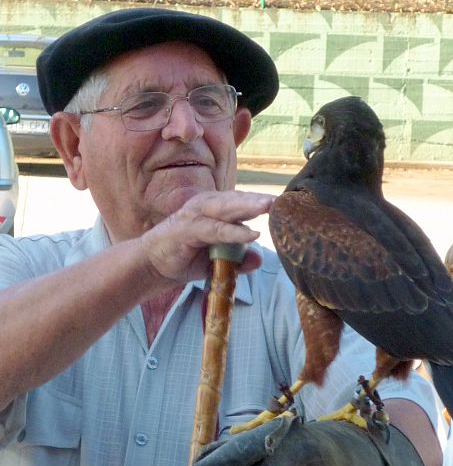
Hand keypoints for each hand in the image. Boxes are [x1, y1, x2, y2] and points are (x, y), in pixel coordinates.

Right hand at [141, 190, 273, 283]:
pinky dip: (233, 232)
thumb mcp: (217, 260)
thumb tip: (259, 258)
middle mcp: (206, 206)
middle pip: (237, 200)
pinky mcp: (187, 229)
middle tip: (281, 200)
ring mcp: (195, 215)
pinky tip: (251, 234)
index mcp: (214, 208)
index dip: (261, 202)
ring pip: (227, 209)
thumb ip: (238, 258)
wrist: (152, 265)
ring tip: (269, 207)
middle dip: (259, 200)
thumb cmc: (186, 257)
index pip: (242, 202)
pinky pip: (215, 229)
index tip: (286, 204)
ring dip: (249, 207)